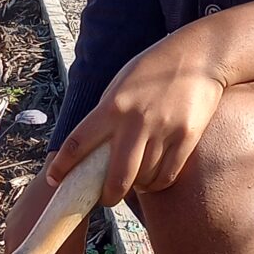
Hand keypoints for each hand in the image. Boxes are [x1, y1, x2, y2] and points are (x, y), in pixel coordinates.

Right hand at [3, 167, 89, 253]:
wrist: (64, 173)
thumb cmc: (71, 209)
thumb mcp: (75, 245)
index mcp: (20, 249)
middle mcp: (9, 237)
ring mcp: (10, 224)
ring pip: (16, 253)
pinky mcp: (15, 214)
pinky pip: (19, 237)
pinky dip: (30, 244)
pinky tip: (50, 235)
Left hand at [47, 27, 227, 205]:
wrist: (199, 56)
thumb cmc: (153, 69)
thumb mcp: (120, 85)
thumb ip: (106, 114)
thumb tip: (93, 148)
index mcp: (112, 106)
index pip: (79, 143)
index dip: (63, 166)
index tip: (54, 179)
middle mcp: (135, 120)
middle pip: (117, 177)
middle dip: (108, 195)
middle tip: (106, 198)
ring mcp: (163, 130)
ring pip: (144, 179)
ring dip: (136, 186)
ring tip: (135, 181)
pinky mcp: (187, 137)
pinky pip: (167, 175)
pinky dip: (157, 183)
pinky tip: (153, 178)